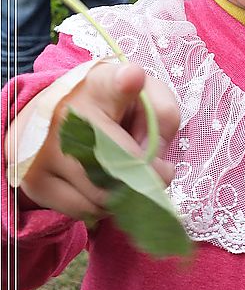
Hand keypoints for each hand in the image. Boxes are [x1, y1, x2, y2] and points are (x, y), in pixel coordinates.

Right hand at [15, 63, 179, 220]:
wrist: (57, 111)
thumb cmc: (116, 104)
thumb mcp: (147, 96)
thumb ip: (164, 118)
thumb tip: (154, 164)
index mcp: (103, 85)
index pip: (114, 83)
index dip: (126, 82)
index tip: (132, 78)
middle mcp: (68, 115)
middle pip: (122, 164)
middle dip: (148, 176)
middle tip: (156, 169)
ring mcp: (46, 151)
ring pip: (104, 196)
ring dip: (125, 194)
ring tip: (122, 170)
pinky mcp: (35, 182)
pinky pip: (85, 210)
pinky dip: (102, 206)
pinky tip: (102, 183)